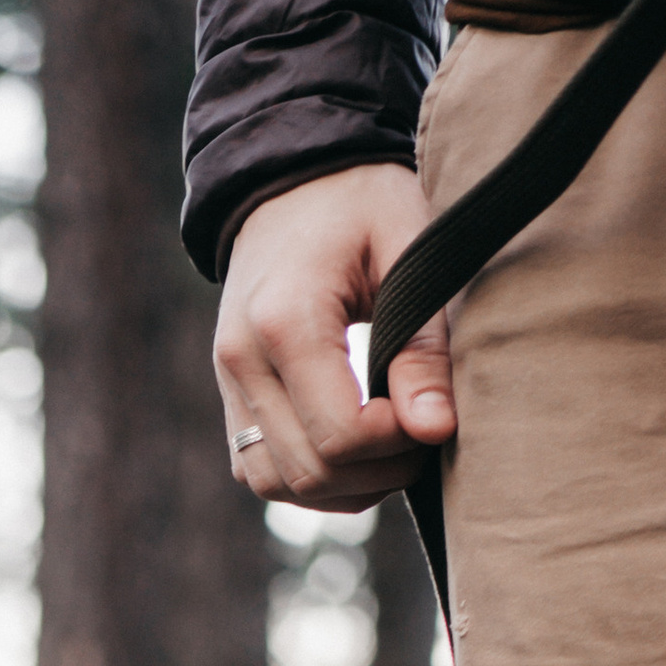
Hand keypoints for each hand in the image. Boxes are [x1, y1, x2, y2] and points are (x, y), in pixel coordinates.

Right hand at [215, 164, 455, 511]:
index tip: (435, 412)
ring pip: (281, 485)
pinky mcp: (232, 402)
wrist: (290, 180)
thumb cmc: (361, 203)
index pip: (340, 433)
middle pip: (310, 471)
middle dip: (378, 469)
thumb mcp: (408, 251)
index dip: (398, 443)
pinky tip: (357, 448)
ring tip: (393, 444)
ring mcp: (229, 386)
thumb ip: (423, 344)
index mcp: (285, 320)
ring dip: (345, 484)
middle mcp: (243, 361)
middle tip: (424, 432)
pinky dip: (316, 478)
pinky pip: (265, 473)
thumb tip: (435, 429)